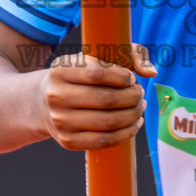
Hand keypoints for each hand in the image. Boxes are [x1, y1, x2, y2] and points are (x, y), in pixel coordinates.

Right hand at [36, 43, 156, 149]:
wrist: (44, 103)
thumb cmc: (80, 76)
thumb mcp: (96, 57)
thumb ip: (129, 53)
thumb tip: (152, 72)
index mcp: (60, 70)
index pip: (97, 73)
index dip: (122, 76)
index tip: (130, 78)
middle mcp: (56, 96)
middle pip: (107, 99)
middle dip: (132, 97)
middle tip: (139, 94)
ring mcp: (60, 121)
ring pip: (109, 122)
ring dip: (133, 115)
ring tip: (139, 108)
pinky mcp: (68, 141)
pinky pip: (105, 141)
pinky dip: (126, 133)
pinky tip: (134, 124)